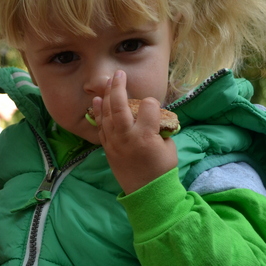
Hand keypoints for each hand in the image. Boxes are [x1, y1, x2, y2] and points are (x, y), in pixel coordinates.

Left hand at [92, 70, 177, 193]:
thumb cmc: (162, 170)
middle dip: (119, 86)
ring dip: (107, 96)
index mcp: (146, 135)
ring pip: (107, 114)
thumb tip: (153, 117)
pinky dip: (98, 113)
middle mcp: (127, 136)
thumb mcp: (169, 147)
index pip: (148, 106)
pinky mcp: (107, 148)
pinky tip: (97, 101)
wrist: (147, 192)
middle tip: (119, 73)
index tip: (154, 107)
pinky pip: (100, 127)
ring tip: (107, 82)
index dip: (152, 103)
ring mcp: (114, 142)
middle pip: (120, 105)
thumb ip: (160, 129)